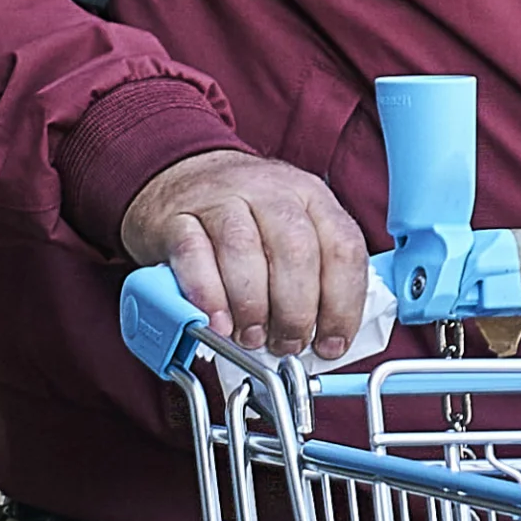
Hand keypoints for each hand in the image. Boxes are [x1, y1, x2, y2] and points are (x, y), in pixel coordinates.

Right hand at [121, 151, 373, 361]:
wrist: (179, 176)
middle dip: (295, 311)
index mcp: (311, 196)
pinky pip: (193, 254)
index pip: (343, 248)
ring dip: (252, 306)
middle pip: (296, 250)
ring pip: (243, 250)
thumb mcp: (292, 230)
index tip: (332, 343)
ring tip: (251, 336)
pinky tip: (216, 321)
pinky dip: (207, 294)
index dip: (342, 304)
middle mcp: (270, 191)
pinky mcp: (177, 216)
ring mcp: (220, 198)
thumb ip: (314, 275)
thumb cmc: (246, 217)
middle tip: (286, 344)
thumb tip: (326, 338)